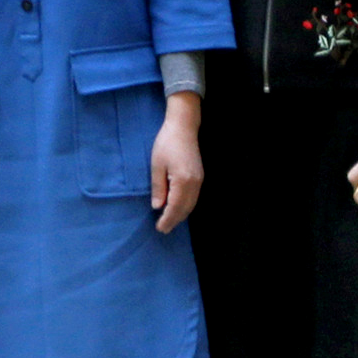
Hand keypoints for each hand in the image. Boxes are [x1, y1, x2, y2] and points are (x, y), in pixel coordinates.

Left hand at [150, 95, 203, 235]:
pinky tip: (179, 208)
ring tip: (170, 222)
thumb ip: (158, 187)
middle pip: (185, 208)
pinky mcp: (200, 177)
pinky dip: (186, 206)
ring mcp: (200, 181)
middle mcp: (194, 184)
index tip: (159, 228)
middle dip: (174, 220)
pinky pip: (194, 198)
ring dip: (181, 215)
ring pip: (191, 204)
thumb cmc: (166, 143)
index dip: (167, 219)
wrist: (184, 127)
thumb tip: (157, 206)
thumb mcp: (156, 165)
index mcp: (183, 181)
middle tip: (163, 230)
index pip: (175, 207)